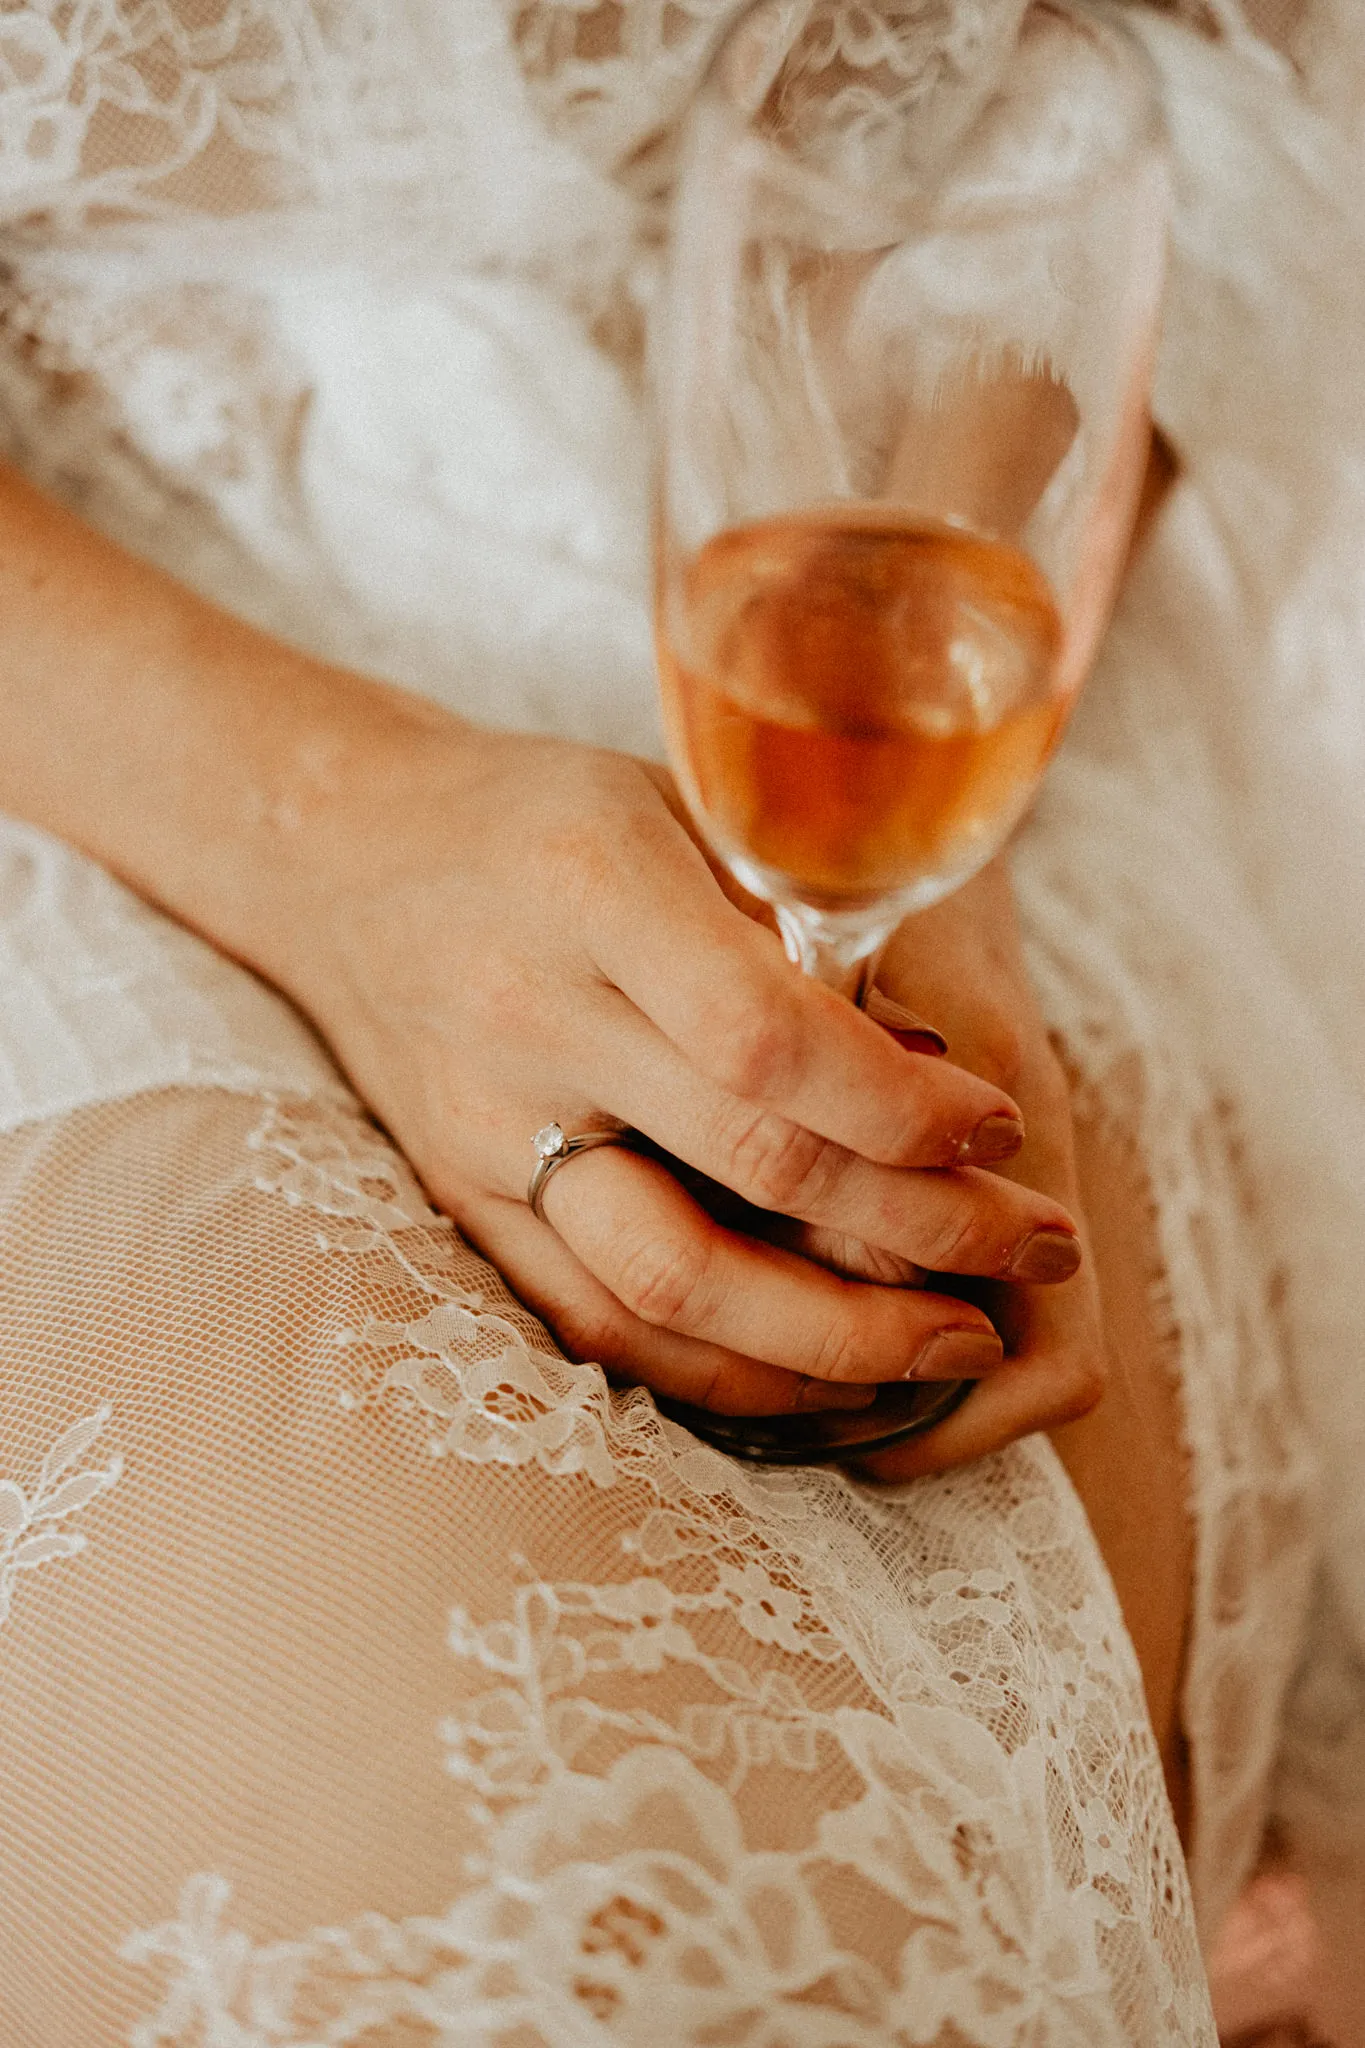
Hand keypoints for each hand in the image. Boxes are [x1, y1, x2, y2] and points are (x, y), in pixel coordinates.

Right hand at [271, 714, 1083, 1418]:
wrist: (346, 860)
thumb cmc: (542, 817)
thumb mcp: (674, 806)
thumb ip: (793, 917)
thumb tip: (938, 1063)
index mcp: (592, 889)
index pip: (771, 1037)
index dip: (904, 1109)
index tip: (1002, 1130)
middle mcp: (530, 1019)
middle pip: (751, 1167)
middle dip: (925, 1227)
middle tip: (1038, 1246)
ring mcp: (485, 1129)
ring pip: (672, 1283)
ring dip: (837, 1340)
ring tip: (958, 1346)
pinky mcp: (465, 1204)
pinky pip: (600, 1325)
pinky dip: (726, 1372)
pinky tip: (829, 1381)